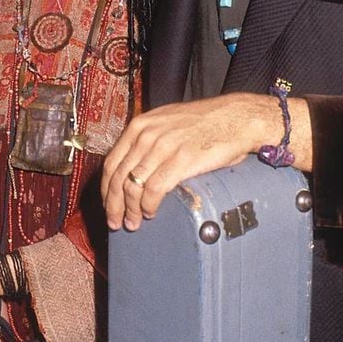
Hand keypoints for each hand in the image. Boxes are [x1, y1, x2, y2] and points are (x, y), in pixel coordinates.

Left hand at [101, 93, 292, 231]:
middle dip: (114, 206)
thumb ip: (148, 141)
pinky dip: (149, 206)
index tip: (108, 206)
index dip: (106, 190)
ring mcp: (163, 147)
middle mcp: (146, 135)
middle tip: (116, 223)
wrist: (236, 118)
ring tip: (134, 223)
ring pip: (133, 186)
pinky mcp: (181, 160)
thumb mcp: (167, 123)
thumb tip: (134, 169)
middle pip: (118, 178)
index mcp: (140, 126)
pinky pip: (154, 189)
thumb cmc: (205, 123)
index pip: (111, 163)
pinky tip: (152, 213)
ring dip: (131, 210)